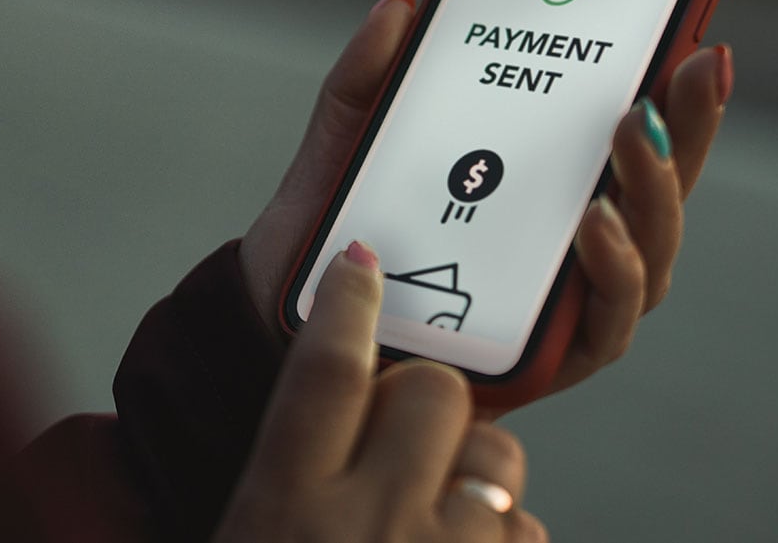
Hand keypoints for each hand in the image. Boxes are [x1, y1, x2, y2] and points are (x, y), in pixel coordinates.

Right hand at [214, 244, 546, 542]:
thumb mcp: (252, 528)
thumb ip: (287, 469)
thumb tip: (329, 379)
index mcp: (284, 504)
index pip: (324, 370)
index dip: (346, 303)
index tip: (357, 261)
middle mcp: (368, 523)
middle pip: (429, 390)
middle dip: (430, 393)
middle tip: (406, 429)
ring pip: (495, 451)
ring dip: (475, 468)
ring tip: (437, 508)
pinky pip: (525, 523)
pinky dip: (500, 530)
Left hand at [238, 0, 733, 402]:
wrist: (283, 324)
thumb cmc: (340, 235)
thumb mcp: (346, 144)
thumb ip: (368, 76)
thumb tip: (404, 2)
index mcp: (547, 187)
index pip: (631, 137)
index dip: (677, 93)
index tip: (696, 36)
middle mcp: (576, 246)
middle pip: (661, 187)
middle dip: (686, 123)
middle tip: (685, 62)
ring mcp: (570, 305)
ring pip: (651, 251)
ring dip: (652, 187)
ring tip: (632, 131)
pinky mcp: (550, 361)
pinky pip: (605, 324)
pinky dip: (614, 270)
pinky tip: (596, 224)